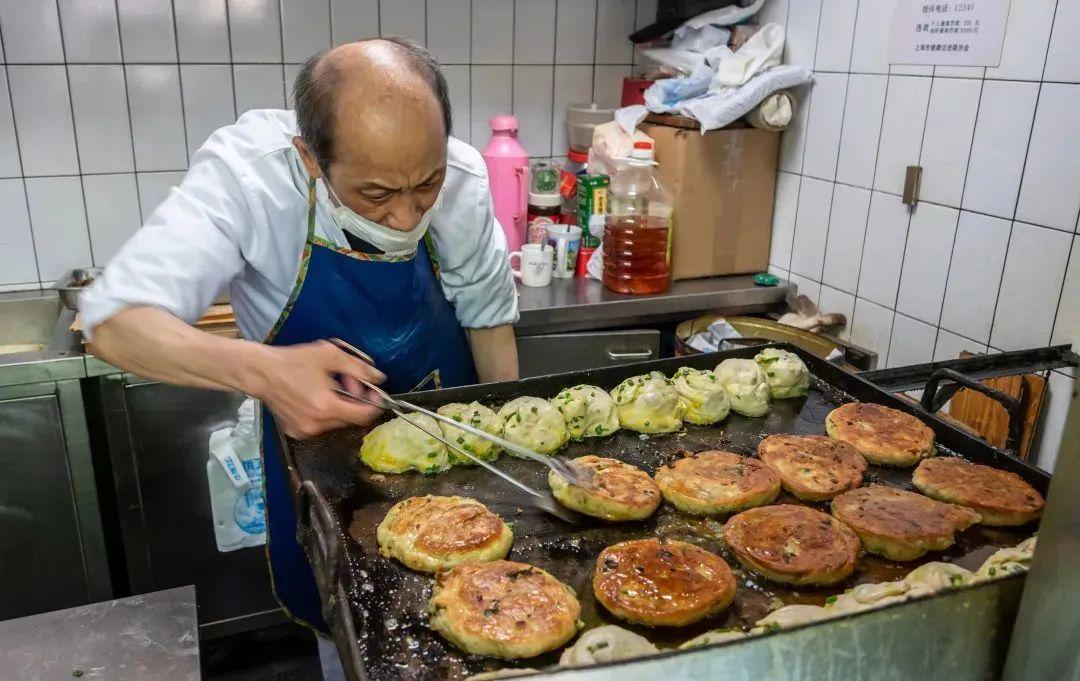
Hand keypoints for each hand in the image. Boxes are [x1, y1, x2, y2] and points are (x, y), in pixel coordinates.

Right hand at [248, 340, 386, 438]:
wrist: (260, 372)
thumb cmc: (294, 361)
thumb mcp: (329, 355)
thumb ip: (358, 367)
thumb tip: (379, 377)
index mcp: (326, 407)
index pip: (363, 415)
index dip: (373, 403)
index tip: (373, 391)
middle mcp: (316, 425)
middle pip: (350, 418)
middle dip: (354, 400)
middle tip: (346, 381)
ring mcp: (304, 431)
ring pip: (336, 422)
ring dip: (339, 406)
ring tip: (329, 386)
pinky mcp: (295, 432)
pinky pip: (320, 424)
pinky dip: (324, 412)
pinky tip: (315, 395)